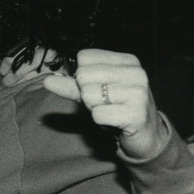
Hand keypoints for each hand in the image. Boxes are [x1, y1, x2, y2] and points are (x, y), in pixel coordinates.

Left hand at [41, 48, 166, 158]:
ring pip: (88, 95)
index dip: (83, 77)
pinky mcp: (136, 114)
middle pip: (83, 75)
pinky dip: (100, 121)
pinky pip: (97, 114)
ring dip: (94, 109)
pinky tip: (116, 122)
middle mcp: (136, 72)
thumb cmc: (118, 110)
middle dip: (87, 95)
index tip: (100, 88)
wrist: (146, 136)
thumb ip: (71, 85)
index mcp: (127, 61)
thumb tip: (47, 81)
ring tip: (111, 112)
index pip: (84, 57)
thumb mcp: (93, 93)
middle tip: (105, 103)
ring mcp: (138, 92)